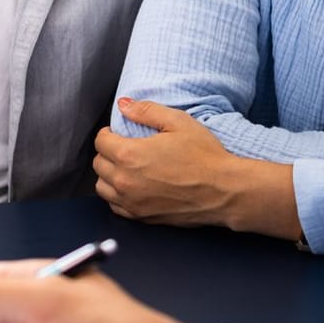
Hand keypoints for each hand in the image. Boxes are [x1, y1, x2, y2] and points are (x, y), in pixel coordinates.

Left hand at [95, 99, 301, 239]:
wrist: (224, 190)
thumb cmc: (204, 155)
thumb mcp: (178, 122)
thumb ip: (147, 111)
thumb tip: (124, 105)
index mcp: (129, 154)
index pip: (101, 141)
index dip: (108, 133)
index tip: (118, 132)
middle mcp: (124, 180)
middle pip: (99, 164)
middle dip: (108, 152)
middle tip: (124, 147)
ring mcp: (132, 202)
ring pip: (102, 187)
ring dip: (109, 175)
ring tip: (126, 167)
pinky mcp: (141, 217)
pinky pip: (115, 206)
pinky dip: (117, 195)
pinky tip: (132, 186)